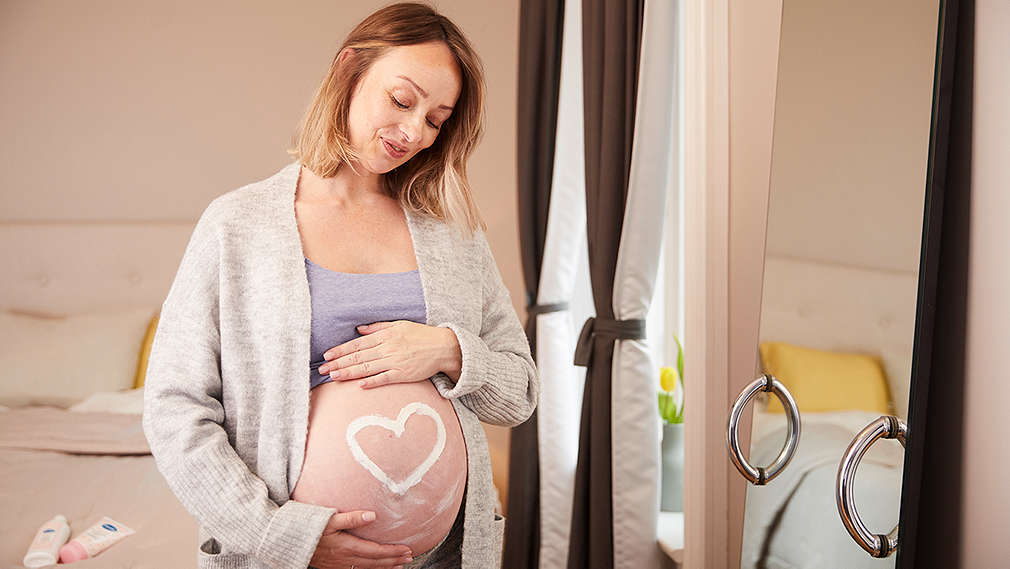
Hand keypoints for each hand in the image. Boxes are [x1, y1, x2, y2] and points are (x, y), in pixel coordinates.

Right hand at [310, 510, 412, 568]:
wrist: (289, 541)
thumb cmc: (309, 526)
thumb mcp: (330, 518)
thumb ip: (352, 517)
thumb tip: (373, 515)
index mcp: (347, 546)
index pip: (376, 551)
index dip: (392, 552)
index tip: (407, 549)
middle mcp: (345, 559)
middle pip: (375, 562)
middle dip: (394, 560)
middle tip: (409, 557)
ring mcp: (340, 565)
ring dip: (385, 567)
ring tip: (400, 565)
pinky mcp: (334, 567)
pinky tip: (378, 568)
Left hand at [318, 321, 461, 388]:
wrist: (443, 347)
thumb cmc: (420, 335)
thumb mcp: (399, 324)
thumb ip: (378, 327)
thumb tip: (358, 329)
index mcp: (385, 335)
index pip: (358, 343)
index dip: (341, 350)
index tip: (327, 355)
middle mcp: (388, 348)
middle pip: (359, 357)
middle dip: (339, 363)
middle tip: (323, 369)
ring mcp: (395, 362)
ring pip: (367, 368)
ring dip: (349, 373)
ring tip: (334, 377)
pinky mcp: (404, 374)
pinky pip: (385, 378)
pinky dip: (372, 381)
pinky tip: (359, 385)